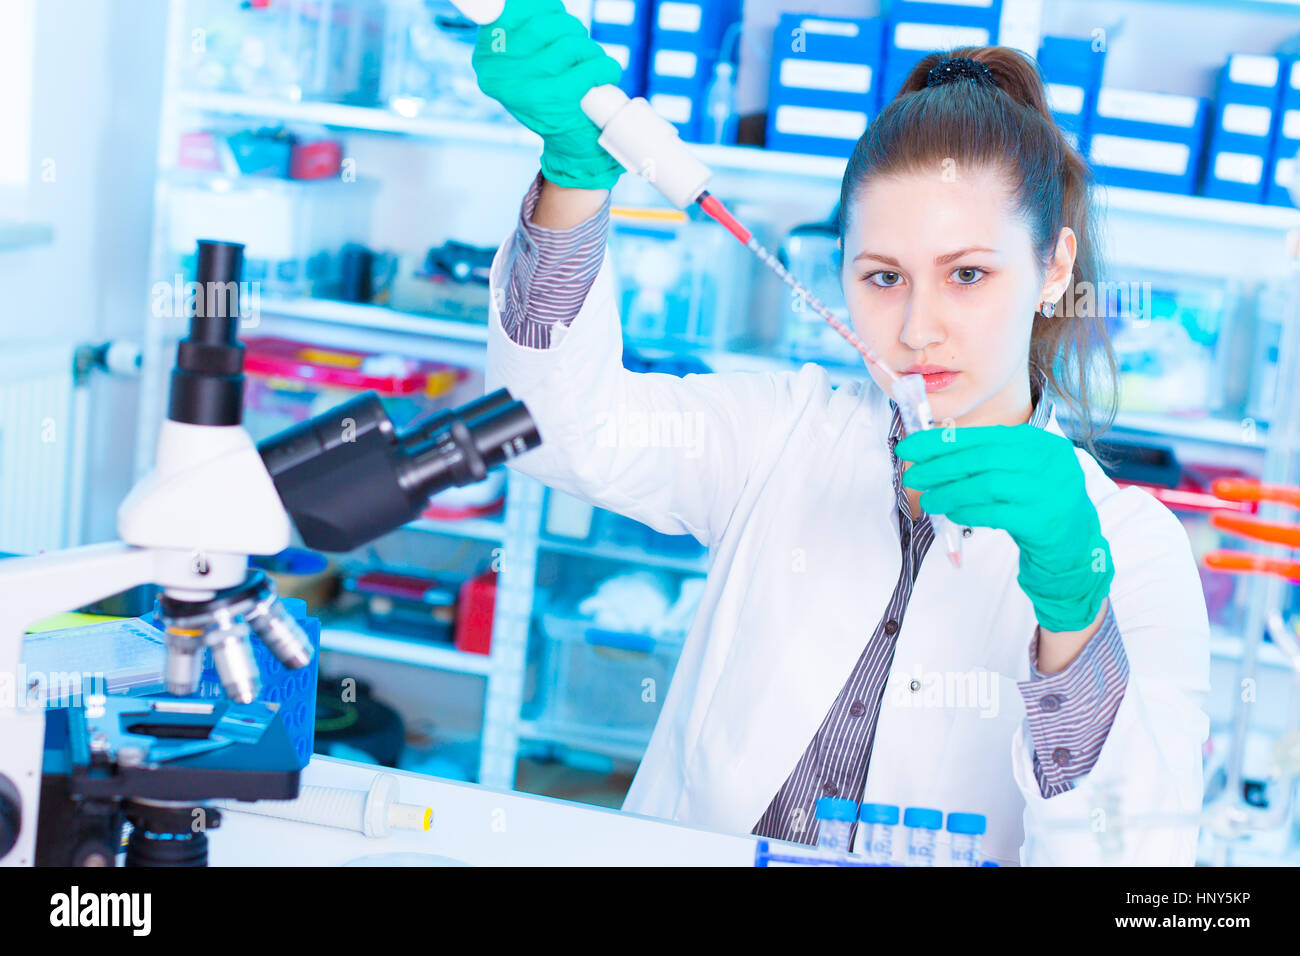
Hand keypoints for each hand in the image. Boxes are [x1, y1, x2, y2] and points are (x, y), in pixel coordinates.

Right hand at [472, 0, 624, 189]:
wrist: (567, 147)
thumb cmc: (549, 95)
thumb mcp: (524, 65)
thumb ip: (522, 33)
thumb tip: (538, 3)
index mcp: (487, 60)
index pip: (506, 11)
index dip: (537, 6)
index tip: (552, 12)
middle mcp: (501, 74)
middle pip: (544, 24)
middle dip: (569, 28)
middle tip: (576, 44)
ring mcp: (529, 87)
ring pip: (571, 43)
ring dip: (589, 49)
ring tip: (589, 64)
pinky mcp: (558, 99)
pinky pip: (592, 65)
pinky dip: (605, 67)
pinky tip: (605, 75)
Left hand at [896, 424, 1113, 632]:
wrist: (1075, 541)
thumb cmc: (1036, 500)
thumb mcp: (1018, 469)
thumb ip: (985, 458)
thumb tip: (930, 454)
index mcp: (1038, 441)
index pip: (983, 436)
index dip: (942, 441)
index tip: (910, 447)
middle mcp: (1047, 460)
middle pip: (982, 458)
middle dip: (940, 466)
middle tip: (912, 476)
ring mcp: (1047, 490)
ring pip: (986, 485)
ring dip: (949, 492)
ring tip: (928, 499)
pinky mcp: (1042, 520)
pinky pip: (994, 513)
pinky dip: (967, 512)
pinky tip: (951, 513)